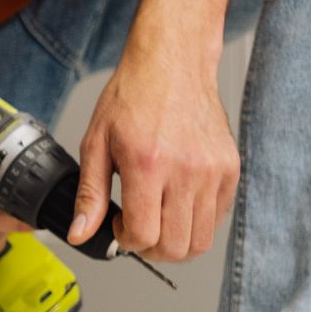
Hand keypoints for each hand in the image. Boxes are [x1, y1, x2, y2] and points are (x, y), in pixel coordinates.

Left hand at [68, 31, 239, 262]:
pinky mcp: (230, 169)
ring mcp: (214, 172)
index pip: (143, 236)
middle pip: (175, 248)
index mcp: (148, 165)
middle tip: (138, 228)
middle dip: (150, 249)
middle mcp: (186, 171)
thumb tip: (80, 234)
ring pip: (200, 241)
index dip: (126, 240)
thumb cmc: (133, 96)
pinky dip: (196, 222)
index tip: (120, 225)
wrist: (172, 63)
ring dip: (175, 241)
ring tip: (158, 218)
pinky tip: (176, 202)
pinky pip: (217, 218)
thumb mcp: (96, 143)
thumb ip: (90, 194)